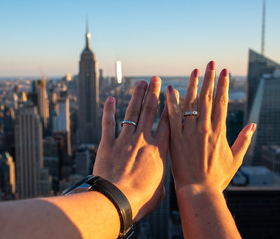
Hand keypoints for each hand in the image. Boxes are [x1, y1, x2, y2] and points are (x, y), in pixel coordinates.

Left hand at [93, 76, 168, 221]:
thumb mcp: (159, 190)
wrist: (115, 200)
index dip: (170, 107)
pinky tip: (110, 99)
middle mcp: (143, 140)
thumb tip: (158, 177)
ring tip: (141, 83)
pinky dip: (109, 111)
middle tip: (155, 79)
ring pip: (132, 113)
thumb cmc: (140, 200)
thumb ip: (160, 177)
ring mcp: (124, 140)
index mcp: (159, 151)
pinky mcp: (107, 144)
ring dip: (136, 96)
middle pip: (150, 112)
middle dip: (154, 93)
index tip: (172, 95)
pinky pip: (108, 123)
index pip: (168, 124)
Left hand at [166, 61, 255, 193]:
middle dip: (209, 79)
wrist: (199, 190)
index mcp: (220, 132)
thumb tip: (253, 125)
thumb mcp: (236, 159)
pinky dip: (171, 102)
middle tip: (210, 63)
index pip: (222, 102)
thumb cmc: (217, 177)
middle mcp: (205, 128)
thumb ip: (244, 140)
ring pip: (190, 104)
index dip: (223, 86)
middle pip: (207, 98)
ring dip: (192, 85)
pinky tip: (170, 89)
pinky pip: (172, 117)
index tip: (224, 72)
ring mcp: (189, 133)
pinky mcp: (175, 139)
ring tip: (194, 71)